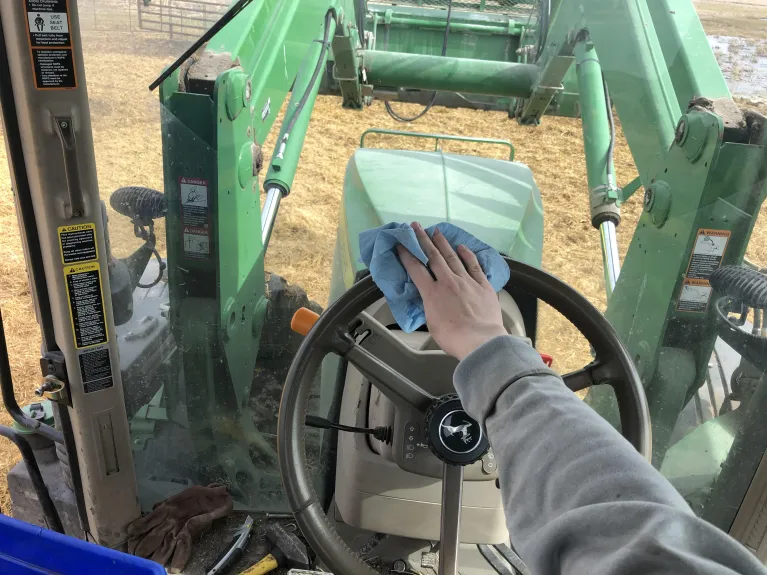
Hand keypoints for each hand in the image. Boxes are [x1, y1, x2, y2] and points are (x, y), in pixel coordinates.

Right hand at [397, 222, 506, 359]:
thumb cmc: (453, 338)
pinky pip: (474, 265)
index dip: (407, 255)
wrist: (480, 340)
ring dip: (443, 243)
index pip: (416, 269)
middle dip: (423, 240)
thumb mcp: (432, 324)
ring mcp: (466, 281)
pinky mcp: (483, 284)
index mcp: (432, 293)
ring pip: (452, 257)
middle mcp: (448, 282)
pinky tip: (462, 247)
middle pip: (433, 256)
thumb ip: (429, 307)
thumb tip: (430, 302)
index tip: (400, 244)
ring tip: (436, 231)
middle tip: (416, 227)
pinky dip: (467, 254)